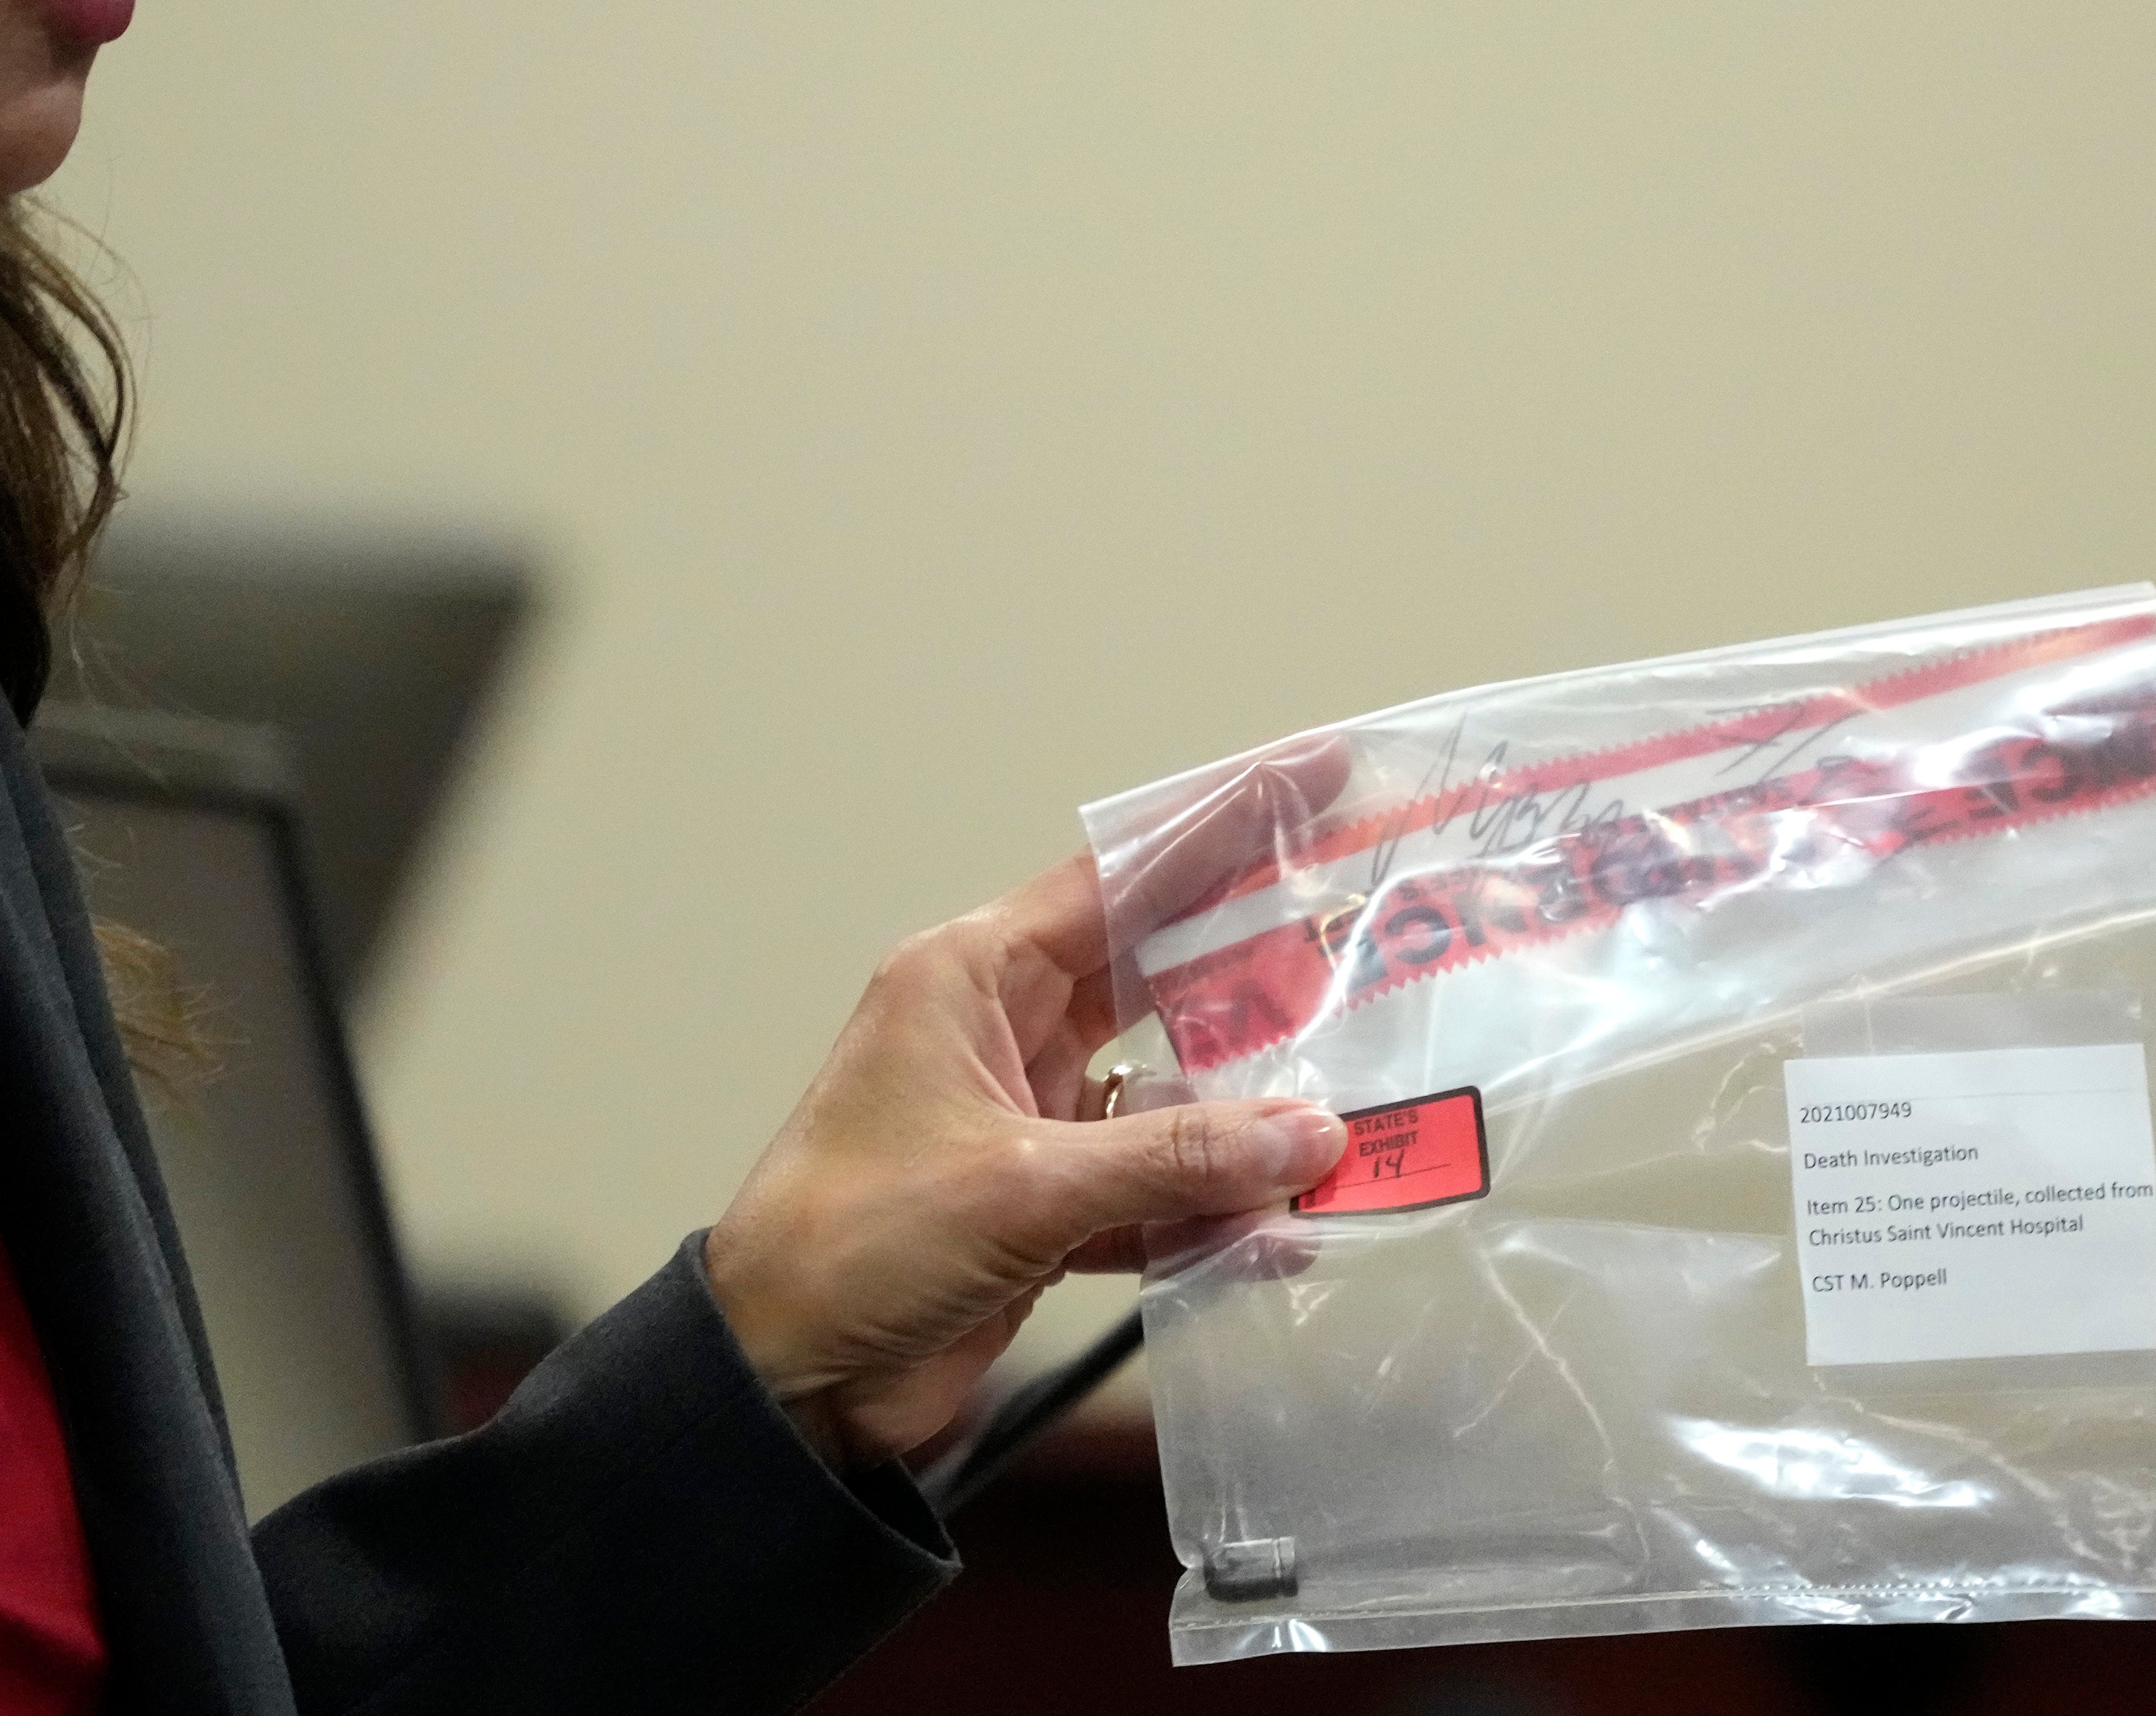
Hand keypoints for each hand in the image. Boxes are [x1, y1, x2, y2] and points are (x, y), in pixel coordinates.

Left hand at [704, 751, 1347, 1466]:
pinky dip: (1214, 1209)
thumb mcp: (1020, 1186)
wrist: (781, 1381)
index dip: (1219, 824)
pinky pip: (1155, 1189)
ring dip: (1251, 1109)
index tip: (1311, 775)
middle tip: (1374, 944)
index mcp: (971, 979)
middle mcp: (1003, 1033)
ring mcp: (1028, 1122)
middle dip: (1261, 966)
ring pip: (1169, 1091)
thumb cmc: (852, 1244)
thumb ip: (1173, 1161)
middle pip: (1158, 973)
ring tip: (1355, 1101)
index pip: (1118, 877)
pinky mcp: (1045, 1208)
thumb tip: (1311, 1134)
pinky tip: (1284, 1227)